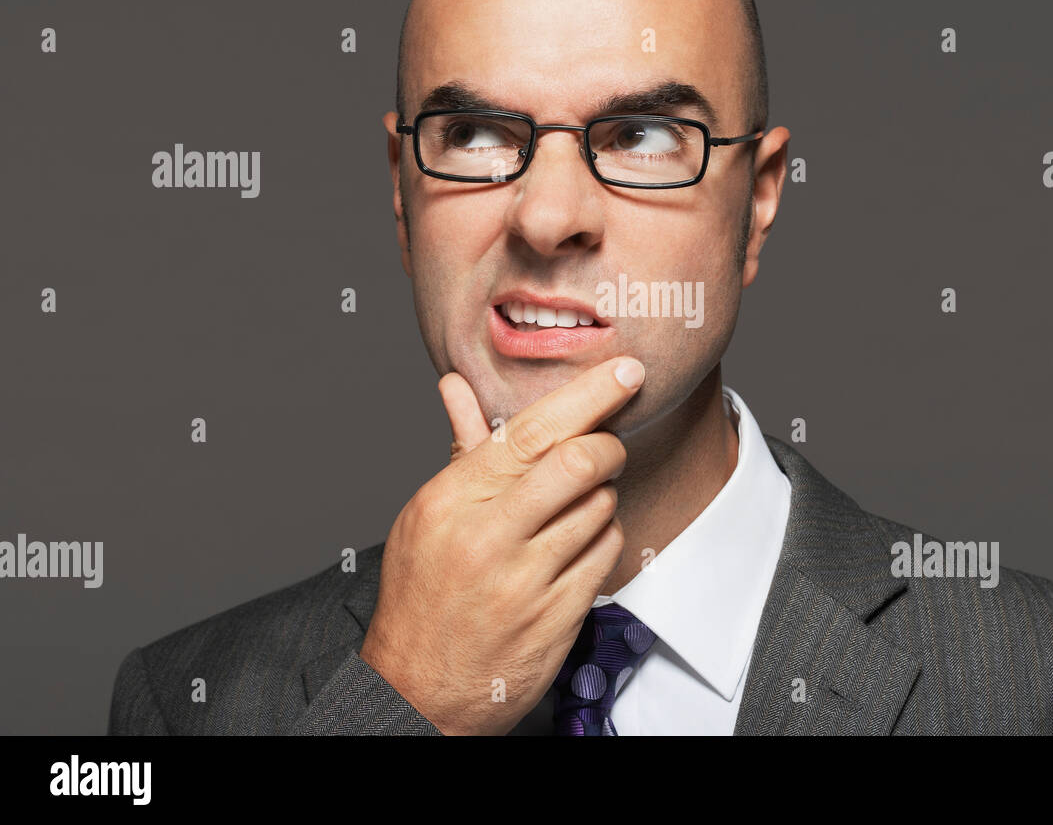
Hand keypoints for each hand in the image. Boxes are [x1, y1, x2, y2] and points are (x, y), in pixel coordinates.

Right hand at [359, 355, 645, 734]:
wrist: (417, 690)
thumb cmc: (422, 595)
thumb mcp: (427, 516)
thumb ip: (460, 449)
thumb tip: (458, 386)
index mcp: (453, 500)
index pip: (532, 431)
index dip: (589, 395)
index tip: (624, 374)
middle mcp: (488, 536)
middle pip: (579, 461)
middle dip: (608, 443)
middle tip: (608, 443)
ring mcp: (525, 579)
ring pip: (601, 506)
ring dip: (603, 495)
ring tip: (578, 504)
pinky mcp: (557, 615)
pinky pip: (606, 552)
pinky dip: (603, 536)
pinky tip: (579, 542)